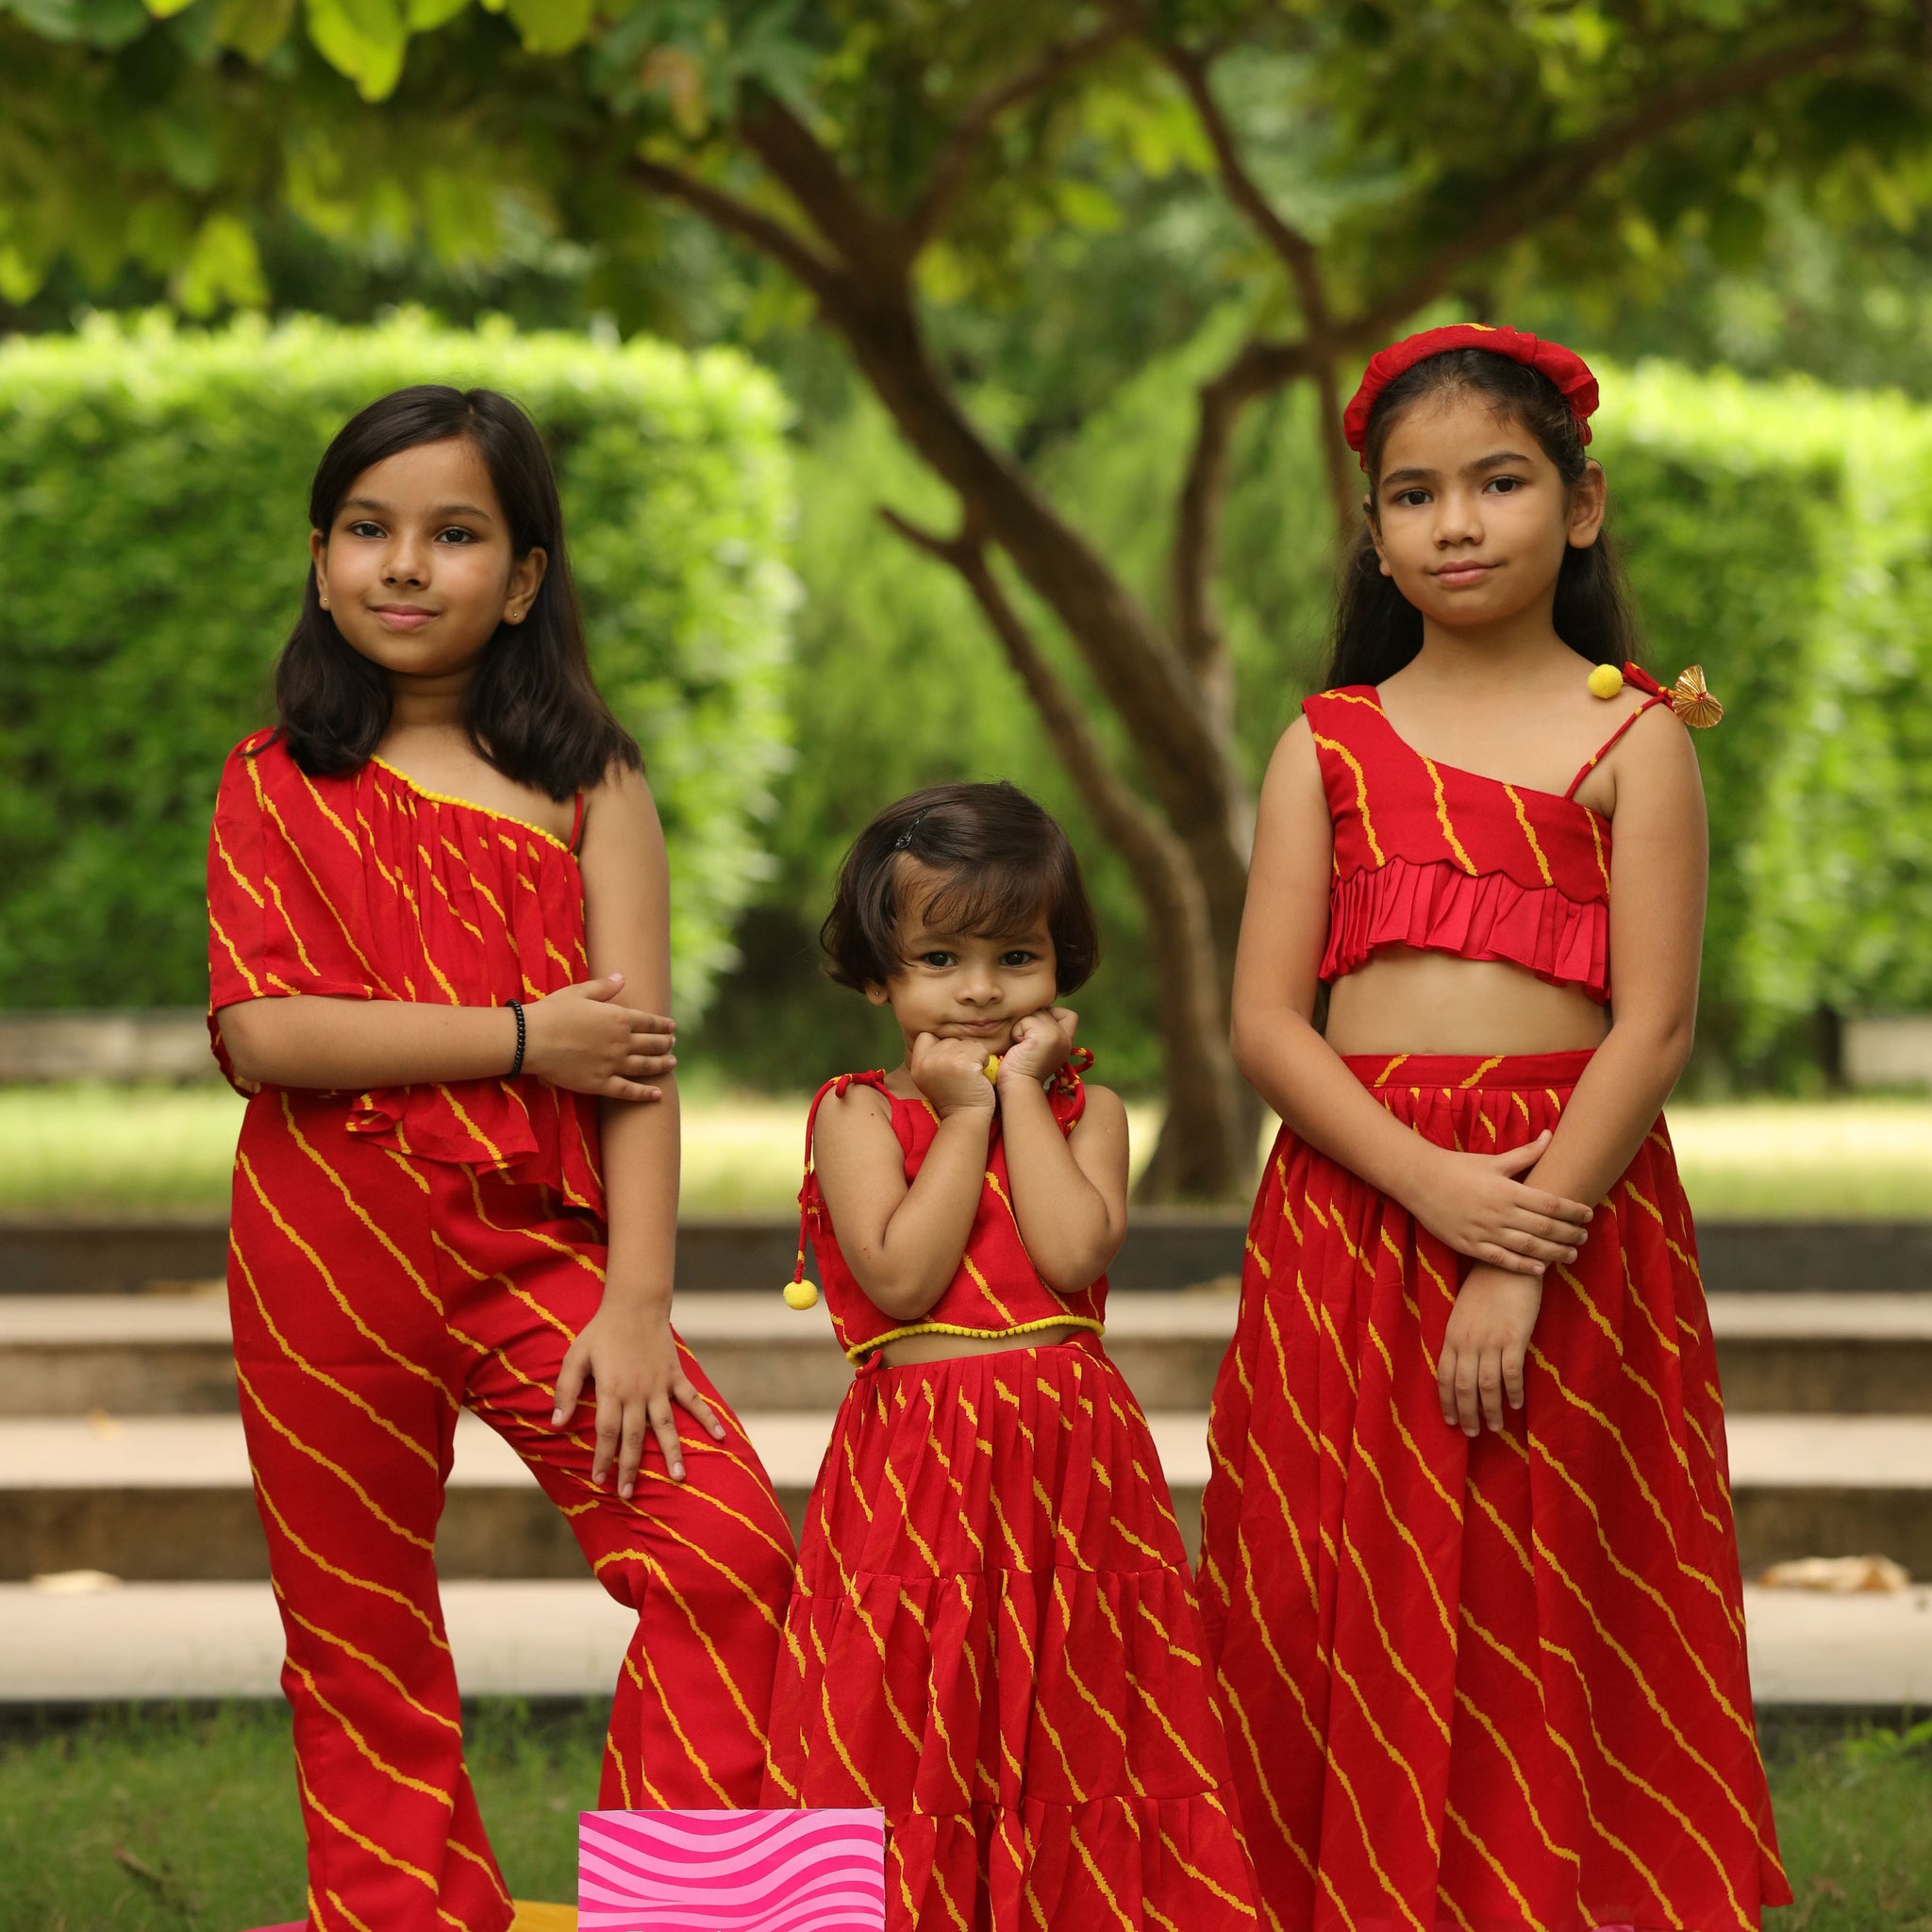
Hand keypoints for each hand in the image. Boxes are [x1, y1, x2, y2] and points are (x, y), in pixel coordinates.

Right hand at [521, 975, 674, 1100]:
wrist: (531, 1040)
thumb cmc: (552, 1012)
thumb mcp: (578, 992)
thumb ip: (604, 987)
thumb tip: (622, 977)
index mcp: (618, 1018)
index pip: (649, 1022)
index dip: (662, 1025)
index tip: (672, 1027)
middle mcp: (621, 1042)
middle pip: (651, 1044)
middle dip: (665, 1044)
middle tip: (673, 1044)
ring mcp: (612, 1064)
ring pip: (645, 1066)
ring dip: (662, 1065)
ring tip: (672, 1063)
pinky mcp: (600, 1084)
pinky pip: (628, 1091)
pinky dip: (645, 1093)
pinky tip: (658, 1095)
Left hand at [551, 1296, 724, 1493]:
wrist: (636, 1304)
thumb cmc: (602, 1331)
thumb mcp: (576, 1357)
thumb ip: (565, 1390)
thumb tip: (555, 1423)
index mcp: (612, 1389)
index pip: (607, 1432)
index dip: (603, 1458)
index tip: (601, 1481)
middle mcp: (637, 1392)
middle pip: (634, 1437)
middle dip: (631, 1467)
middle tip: (628, 1494)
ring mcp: (660, 1386)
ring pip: (666, 1426)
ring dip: (672, 1453)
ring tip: (679, 1478)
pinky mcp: (675, 1376)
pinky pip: (693, 1400)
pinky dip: (707, 1418)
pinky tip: (720, 1437)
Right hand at [908, 1032, 998, 1117]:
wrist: (966, 1117)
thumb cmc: (954, 1097)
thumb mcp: (931, 1077)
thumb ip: (932, 1057)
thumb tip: (944, 1037)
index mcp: (917, 1065)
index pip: (926, 1036)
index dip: (940, 1046)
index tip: (948, 1063)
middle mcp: (927, 1061)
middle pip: (950, 1040)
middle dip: (960, 1052)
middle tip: (961, 1074)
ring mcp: (945, 1061)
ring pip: (966, 1043)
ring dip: (974, 1056)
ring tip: (970, 1075)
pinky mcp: (964, 1064)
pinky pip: (980, 1049)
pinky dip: (984, 1060)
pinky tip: (979, 1075)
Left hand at [996, 1006, 1077, 1089]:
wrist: (1016, 1087)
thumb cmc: (1018, 1069)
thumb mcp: (1036, 1047)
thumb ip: (1042, 1029)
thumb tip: (1034, 1009)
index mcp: (1066, 1042)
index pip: (1069, 1015)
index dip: (1051, 1016)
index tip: (1035, 1033)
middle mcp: (1065, 1039)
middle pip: (1046, 1010)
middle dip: (1030, 1021)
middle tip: (1023, 1043)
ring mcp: (1057, 1036)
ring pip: (1035, 1013)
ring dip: (1022, 1026)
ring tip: (1020, 1046)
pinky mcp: (1045, 1036)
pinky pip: (1026, 1020)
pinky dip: (1016, 1031)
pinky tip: (1018, 1047)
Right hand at [1403, 1132, 1591, 1276]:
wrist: (1419, 1180)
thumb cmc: (1458, 1168)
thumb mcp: (1493, 1160)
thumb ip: (1526, 1153)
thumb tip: (1550, 1135)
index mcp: (1507, 1189)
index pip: (1550, 1204)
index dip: (1573, 1211)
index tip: (1588, 1214)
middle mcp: (1499, 1212)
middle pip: (1545, 1228)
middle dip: (1570, 1234)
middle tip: (1585, 1237)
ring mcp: (1484, 1231)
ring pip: (1528, 1247)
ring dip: (1554, 1252)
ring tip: (1572, 1254)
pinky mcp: (1470, 1245)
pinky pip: (1501, 1260)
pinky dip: (1523, 1266)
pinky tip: (1540, 1269)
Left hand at [1437, 1263, 1541, 1434]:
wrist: (1507, 1265)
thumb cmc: (1486, 1288)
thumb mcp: (1463, 1314)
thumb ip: (1461, 1340)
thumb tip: (1463, 1367)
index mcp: (1452, 1336)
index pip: (1444, 1377)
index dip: (1447, 1402)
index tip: (1451, 1421)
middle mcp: (1467, 1342)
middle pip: (1463, 1387)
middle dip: (1467, 1414)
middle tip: (1473, 1433)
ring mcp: (1490, 1341)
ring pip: (1487, 1386)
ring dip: (1490, 1410)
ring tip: (1495, 1427)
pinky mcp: (1514, 1338)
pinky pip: (1511, 1373)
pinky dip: (1513, 1392)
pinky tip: (1516, 1404)